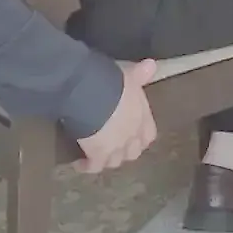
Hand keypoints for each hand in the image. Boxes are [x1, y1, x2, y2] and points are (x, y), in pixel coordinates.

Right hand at [74, 59, 158, 173]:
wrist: (93, 93)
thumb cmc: (113, 82)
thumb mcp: (129, 75)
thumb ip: (141, 73)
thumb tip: (152, 65)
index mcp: (141, 117)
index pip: (148, 135)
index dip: (141, 137)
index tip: (133, 136)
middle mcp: (132, 135)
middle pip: (133, 152)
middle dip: (125, 152)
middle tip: (114, 148)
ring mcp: (117, 147)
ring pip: (115, 162)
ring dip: (108, 160)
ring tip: (98, 157)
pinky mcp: (98, 154)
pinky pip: (94, 166)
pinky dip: (87, 167)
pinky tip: (80, 164)